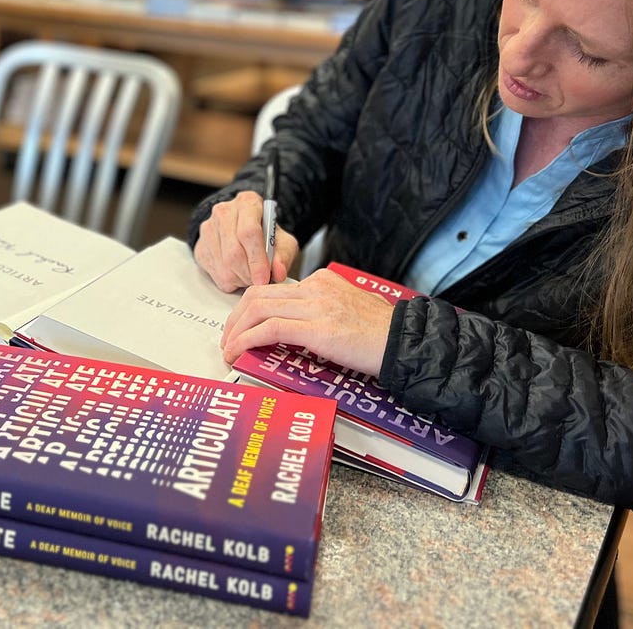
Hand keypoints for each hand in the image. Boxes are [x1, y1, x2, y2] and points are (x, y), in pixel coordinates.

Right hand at [194, 191, 298, 291]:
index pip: (249, 232)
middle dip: (250, 273)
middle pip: (234, 252)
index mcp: (247, 203)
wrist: (245, 230)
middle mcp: (224, 212)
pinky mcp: (200, 246)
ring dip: (241, 278)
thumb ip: (283, 255)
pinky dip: (230, 281)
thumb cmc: (266, 235)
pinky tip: (238, 273)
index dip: (257, 259)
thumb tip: (279, 272)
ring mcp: (209, 228)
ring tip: (251, 274)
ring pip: (224, 265)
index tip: (264, 278)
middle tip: (260, 280)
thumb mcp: (283, 241)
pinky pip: (215, 273)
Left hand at [220, 268, 394, 375]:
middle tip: (227, 338)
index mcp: (322, 281)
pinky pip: (270, 328)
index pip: (273, 289)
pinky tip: (238, 352)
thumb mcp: (347, 311)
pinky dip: (247, 339)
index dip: (249, 309)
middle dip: (234, 317)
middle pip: (257, 294)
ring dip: (235, 330)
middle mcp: (315, 288)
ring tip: (228, 348)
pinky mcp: (318, 328)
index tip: (240, 326)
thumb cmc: (381, 335)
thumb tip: (296, 330)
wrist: (405, 343)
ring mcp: (316, 306)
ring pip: (258, 307)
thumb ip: (322, 311)